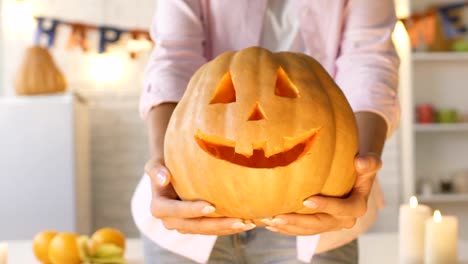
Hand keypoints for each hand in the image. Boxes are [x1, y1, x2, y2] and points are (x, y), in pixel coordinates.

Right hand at [145, 158, 255, 234]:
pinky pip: (214, 229)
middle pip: (195, 226)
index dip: (192, 211)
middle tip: (238, 221)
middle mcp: (171, 221)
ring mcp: (185, 225)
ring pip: (207, 231)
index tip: (211, 207)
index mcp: (159, 208)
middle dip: (217, 225)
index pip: (176, 212)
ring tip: (248, 223)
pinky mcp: (198, 225)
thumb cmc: (164, 164)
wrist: (171, 172)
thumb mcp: (155, 163)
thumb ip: (155, 169)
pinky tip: (248, 222)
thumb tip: (163, 178)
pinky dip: (229, 226)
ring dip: (227, 229)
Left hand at [261, 153, 380, 235]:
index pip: (342, 209)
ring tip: (268, 220)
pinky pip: (302, 229)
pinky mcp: (320, 225)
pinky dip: (287, 227)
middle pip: (319, 224)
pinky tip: (270, 223)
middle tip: (277, 216)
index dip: (325, 206)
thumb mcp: (368, 162)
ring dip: (288, 227)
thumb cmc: (359, 166)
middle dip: (297, 222)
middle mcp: (345, 219)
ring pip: (308, 230)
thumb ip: (369, 162)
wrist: (355, 176)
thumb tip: (359, 161)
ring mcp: (331, 224)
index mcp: (357, 206)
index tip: (307, 200)